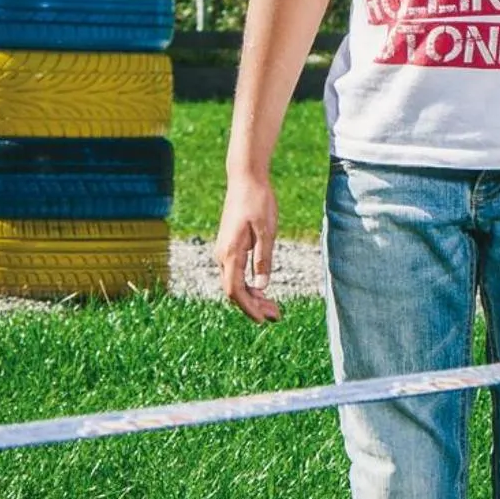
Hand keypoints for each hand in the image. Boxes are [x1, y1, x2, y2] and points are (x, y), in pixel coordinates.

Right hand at [215, 173, 280, 322]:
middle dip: (254, 307)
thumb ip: (263, 259)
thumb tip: (261, 288)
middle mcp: (222, 255)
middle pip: (234, 291)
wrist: (245, 179)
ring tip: (273, 307)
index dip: (249, 308)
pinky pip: (235, 274)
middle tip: (277, 316)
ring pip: (234, 284)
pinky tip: (262, 291)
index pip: (235, 291)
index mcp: (230, 252)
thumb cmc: (258, 201)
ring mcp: (223, 251)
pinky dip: (248, 286)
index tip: (264, 319)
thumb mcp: (267, 230)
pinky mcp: (228, 247)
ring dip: (252, 298)